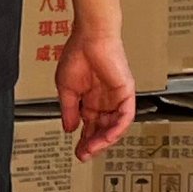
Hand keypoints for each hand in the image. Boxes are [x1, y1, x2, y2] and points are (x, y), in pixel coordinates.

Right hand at [58, 31, 137, 160]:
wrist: (90, 36)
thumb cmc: (78, 53)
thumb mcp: (66, 88)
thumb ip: (68, 110)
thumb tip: (69, 128)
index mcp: (90, 99)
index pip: (90, 126)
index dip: (84, 140)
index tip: (77, 151)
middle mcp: (104, 100)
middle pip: (102, 130)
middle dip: (93, 145)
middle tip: (84, 154)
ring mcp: (116, 98)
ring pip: (114, 127)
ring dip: (104, 141)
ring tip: (92, 149)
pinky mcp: (126, 93)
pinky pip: (126, 116)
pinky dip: (117, 129)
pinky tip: (107, 137)